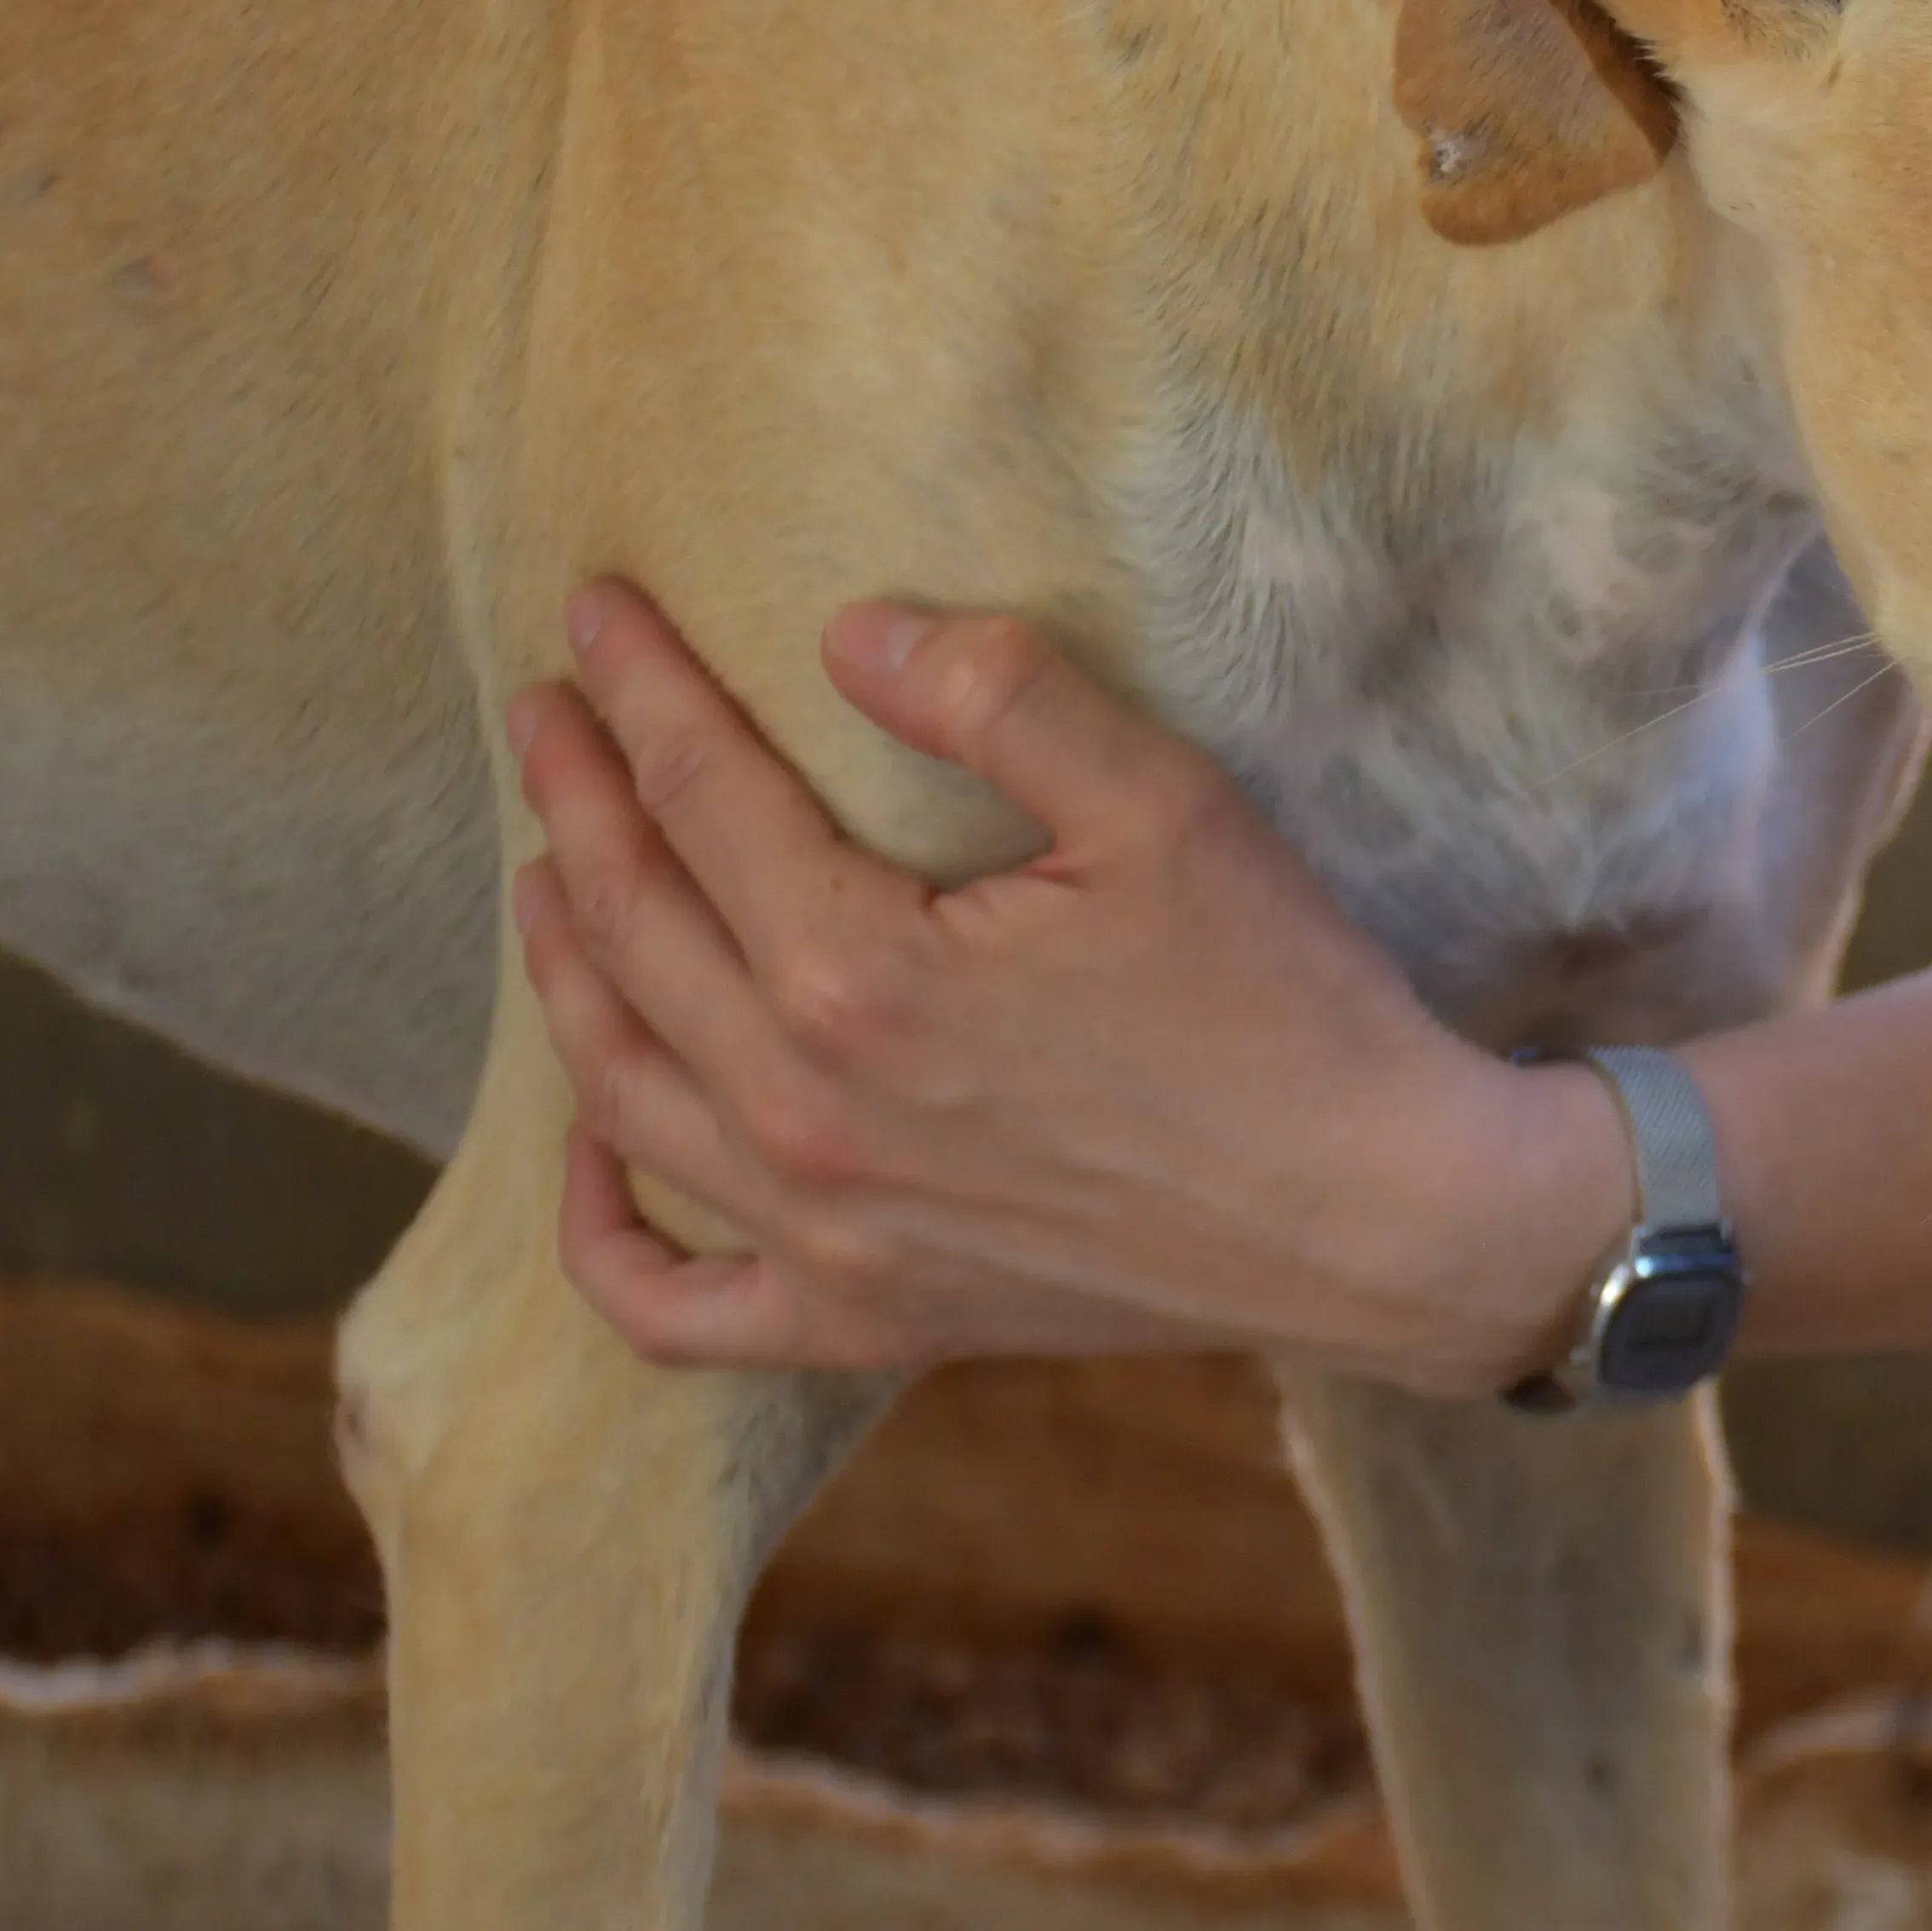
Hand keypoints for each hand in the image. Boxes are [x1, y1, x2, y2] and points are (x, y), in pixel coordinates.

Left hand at [507, 580, 1619, 1386]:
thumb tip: (847, 632)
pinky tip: (586, 1149)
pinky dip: (598, 1229)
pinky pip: (672, 1302)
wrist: (1383, 1219)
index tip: (592, 613)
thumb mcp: (1169, 807)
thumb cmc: (1288, 1006)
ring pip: (619, 1091)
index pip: (699, 798)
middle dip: (575, 801)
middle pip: (632, 929)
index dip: (638, 692)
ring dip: (564, 968)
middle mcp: (806, 1116)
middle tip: (548, 712)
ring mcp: (826, 1236)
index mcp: (862, 976)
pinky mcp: (872, 1317)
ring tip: (550, 875)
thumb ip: (999, 698)